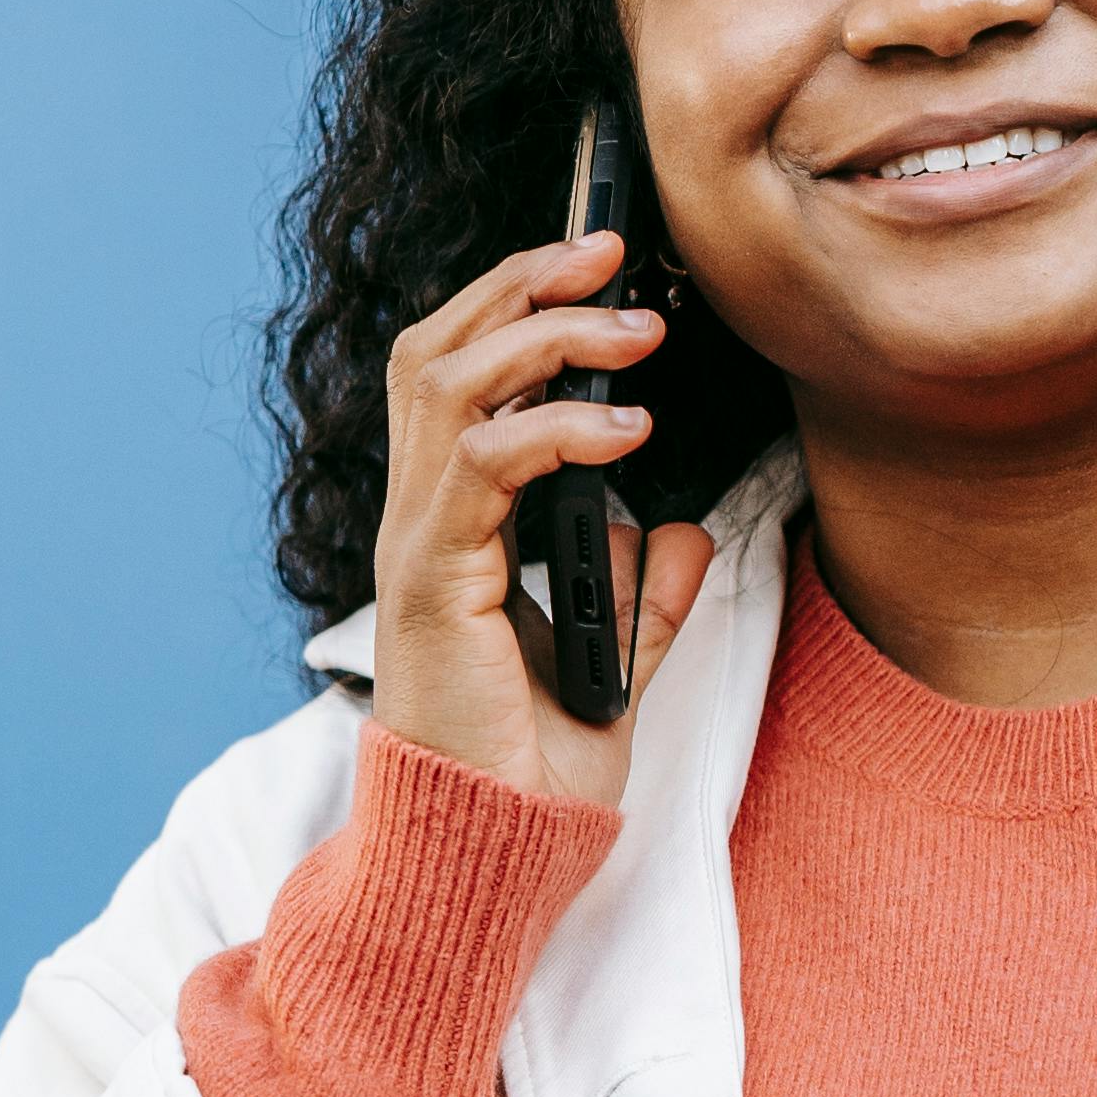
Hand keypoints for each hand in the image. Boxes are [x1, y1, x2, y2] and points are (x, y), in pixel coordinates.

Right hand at [364, 228, 715, 814]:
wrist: (493, 848)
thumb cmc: (532, 767)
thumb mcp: (613, 663)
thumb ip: (641, 595)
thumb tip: (677, 530)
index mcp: (452, 525)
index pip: (458, 373)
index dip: (517, 303)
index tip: (602, 266)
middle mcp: (420, 520)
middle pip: (436, 349)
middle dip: (522, 282)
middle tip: (612, 248)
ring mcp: (418, 546)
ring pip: (448, 385)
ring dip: (546, 336)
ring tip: (636, 330)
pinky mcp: (431, 583)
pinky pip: (484, 468)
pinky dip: (560, 431)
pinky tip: (627, 430)